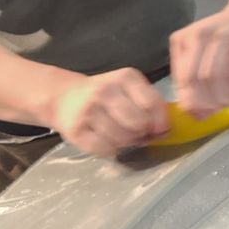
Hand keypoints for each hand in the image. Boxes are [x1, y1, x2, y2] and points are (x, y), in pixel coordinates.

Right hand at [50, 69, 168, 156]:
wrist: (64, 97)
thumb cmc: (106, 95)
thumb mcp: (129, 90)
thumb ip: (150, 105)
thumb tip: (165, 131)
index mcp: (125, 78)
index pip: (152, 103)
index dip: (161, 122)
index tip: (161, 130)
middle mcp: (105, 90)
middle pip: (139, 123)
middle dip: (144, 133)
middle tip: (138, 133)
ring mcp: (88, 110)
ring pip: (123, 138)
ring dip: (128, 142)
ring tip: (122, 135)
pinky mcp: (76, 130)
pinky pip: (105, 149)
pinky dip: (111, 150)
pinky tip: (107, 140)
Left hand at [169, 4, 228, 116]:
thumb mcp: (206, 51)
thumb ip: (196, 77)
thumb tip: (194, 112)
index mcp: (182, 39)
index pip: (181, 77)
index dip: (188, 100)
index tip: (197, 115)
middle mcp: (198, 36)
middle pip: (194, 78)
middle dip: (202, 102)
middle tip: (212, 113)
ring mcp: (221, 38)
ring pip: (212, 77)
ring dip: (219, 97)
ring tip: (226, 104)